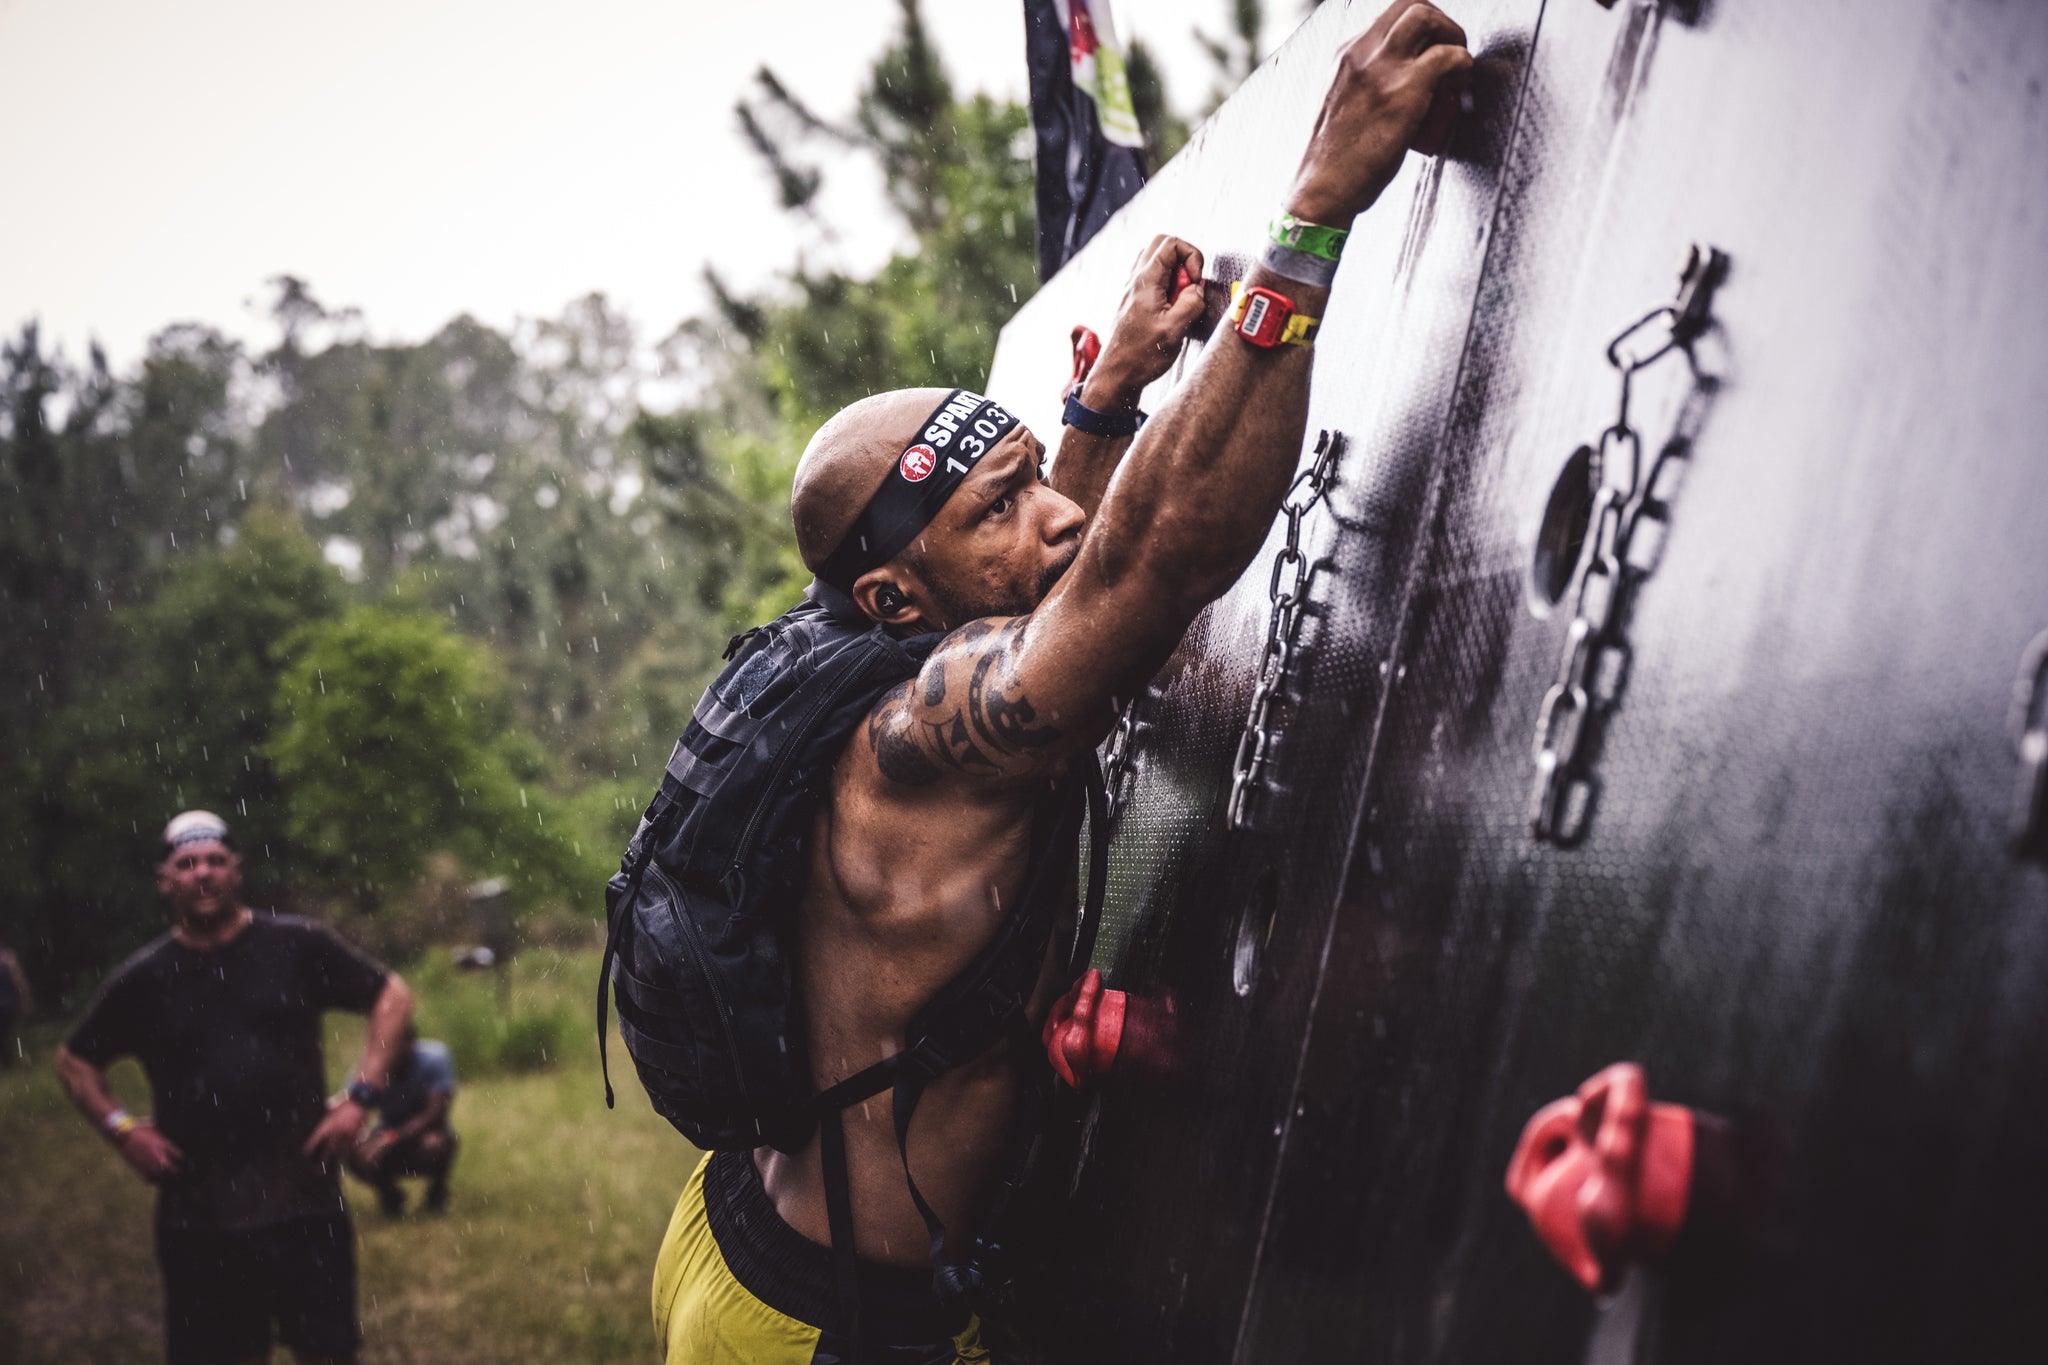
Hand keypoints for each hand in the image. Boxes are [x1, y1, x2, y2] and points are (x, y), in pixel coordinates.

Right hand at [115, 1120, 183, 1183]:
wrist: (123, 1134)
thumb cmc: (139, 1128)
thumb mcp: (155, 1127)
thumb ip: (164, 1132)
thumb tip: (173, 1130)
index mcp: (163, 1144)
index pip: (180, 1156)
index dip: (185, 1161)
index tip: (187, 1163)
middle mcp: (157, 1155)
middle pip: (173, 1169)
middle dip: (177, 1172)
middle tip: (182, 1174)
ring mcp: (148, 1163)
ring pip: (161, 1176)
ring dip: (166, 1178)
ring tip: (170, 1180)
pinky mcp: (138, 1168)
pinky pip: (149, 1179)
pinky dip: (153, 1181)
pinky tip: (156, 1180)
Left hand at [303, 1098, 367, 1164]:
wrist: (361, 1101)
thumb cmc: (346, 1103)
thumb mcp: (334, 1106)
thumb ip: (329, 1108)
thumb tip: (327, 1105)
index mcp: (327, 1125)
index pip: (316, 1139)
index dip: (310, 1147)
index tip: (306, 1154)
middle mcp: (335, 1132)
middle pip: (327, 1149)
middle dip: (322, 1160)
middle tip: (317, 1170)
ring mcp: (345, 1135)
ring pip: (339, 1151)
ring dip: (334, 1161)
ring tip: (330, 1169)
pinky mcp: (355, 1135)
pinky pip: (349, 1148)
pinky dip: (346, 1155)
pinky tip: (344, 1160)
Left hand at [1084, 235, 1208, 407]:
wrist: (1116, 375)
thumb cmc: (1140, 357)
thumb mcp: (1175, 330)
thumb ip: (1191, 303)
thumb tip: (1197, 290)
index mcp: (1145, 281)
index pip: (1171, 243)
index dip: (1191, 256)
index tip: (1196, 281)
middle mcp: (1136, 280)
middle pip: (1162, 244)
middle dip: (1184, 259)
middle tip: (1190, 285)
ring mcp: (1133, 290)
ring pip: (1157, 260)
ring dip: (1175, 273)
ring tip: (1180, 298)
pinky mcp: (1134, 301)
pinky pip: (1153, 278)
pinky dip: (1167, 285)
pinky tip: (1172, 307)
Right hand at [1287, 0, 1471, 224]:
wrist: (1321, 189)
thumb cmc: (1333, 162)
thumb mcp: (1342, 109)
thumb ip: (1361, 90)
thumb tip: (1392, 91)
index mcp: (1345, 56)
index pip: (1390, 19)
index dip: (1420, 31)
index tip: (1430, 54)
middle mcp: (1360, 54)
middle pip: (1410, 6)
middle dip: (1439, 22)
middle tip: (1450, 52)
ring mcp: (1381, 70)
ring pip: (1426, 17)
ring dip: (1452, 36)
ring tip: (1457, 69)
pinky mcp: (1403, 91)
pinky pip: (1448, 57)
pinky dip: (1463, 65)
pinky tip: (1460, 87)